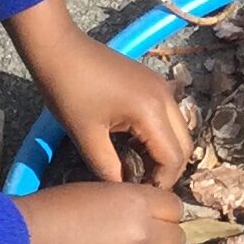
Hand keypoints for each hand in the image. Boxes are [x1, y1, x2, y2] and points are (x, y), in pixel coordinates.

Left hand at [4, 0, 191, 186]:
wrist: (60, 49)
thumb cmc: (69, 91)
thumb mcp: (86, 136)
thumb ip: (108, 168)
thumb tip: (121, 192)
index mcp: (152, 111)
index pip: (172, 158)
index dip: (160, 182)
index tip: (138, 194)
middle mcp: (167, 97)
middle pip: (183, 146)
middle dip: (167, 170)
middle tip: (140, 185)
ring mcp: (162, 87)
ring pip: (179, 131)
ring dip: (164, 152)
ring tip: (137, 168)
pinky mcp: (153, 83)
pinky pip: (168, 117)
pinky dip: (159, 136)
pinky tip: (134, 146)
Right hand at [16, 179, 186, 243]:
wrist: (21, 242)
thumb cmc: (53, 207)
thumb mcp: (97, 191)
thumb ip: (127, 204)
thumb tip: (142, 216)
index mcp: (137, 203)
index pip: (176, 209)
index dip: (165, 213)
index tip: (154, 215)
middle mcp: (141, 235)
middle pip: (176, 241)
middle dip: (162, 239)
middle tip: (142, 237)